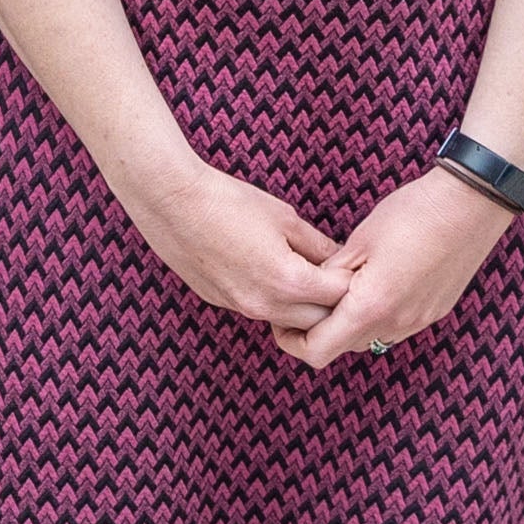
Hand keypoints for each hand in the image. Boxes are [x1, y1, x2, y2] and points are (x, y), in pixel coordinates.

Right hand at [107, 153, 350, 334]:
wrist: (171, 202)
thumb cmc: (228, 201)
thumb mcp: (284, 217)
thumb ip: (317, 245)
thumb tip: (340, 259)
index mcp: (289, 282)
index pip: (340, 297)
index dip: (351, 280)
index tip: (352, 264)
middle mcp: (266, 305)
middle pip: (319, 322)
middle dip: (332, 302)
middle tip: (334, 274)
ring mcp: (241, 308)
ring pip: (288, 322)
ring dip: (303, 306)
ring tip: (304, 274)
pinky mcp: (221, 303)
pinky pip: (260, 312)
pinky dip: (274, 301)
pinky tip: (268, 271)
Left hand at [279, 169, 519, 367]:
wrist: (469, 205)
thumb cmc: (412, 215)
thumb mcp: (359, 241)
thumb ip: (330, 275)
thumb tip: (310, 292)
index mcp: (370, 308)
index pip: (318, 352)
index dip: (292, 341)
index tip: (283, 321)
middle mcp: (396, 325)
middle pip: (343, 347)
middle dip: (320, 331)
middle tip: (306, 299)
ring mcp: (419, 322)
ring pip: (370, 338)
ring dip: (349, 323)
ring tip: (340, 288)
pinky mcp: (434, 312)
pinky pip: (395, 327)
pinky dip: (376, 315)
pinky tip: (374, 283)